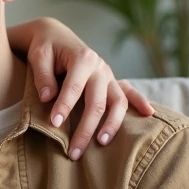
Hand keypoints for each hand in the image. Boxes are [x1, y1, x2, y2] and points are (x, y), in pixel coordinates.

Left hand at [22, 18, 154, 158]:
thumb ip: (43, 76)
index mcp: (83, 58)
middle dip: (86, 129)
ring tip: (101, 144)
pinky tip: (149, 114)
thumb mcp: (38, 56)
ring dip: (111, 125)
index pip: (74, 87)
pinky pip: (129, 93)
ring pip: (117, 102)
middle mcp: (100, 67)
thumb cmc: (45, 47)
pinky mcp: (112, 81)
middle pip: (97, 102)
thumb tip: (48, 98)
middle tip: (73, 152)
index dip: (64, 106)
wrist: (56, 36)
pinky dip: (140, 103)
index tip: (53, 125)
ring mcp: (109, 75)